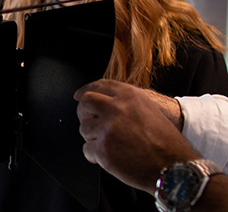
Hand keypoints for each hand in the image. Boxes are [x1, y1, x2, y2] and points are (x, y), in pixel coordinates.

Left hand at [73, 79, 198, 193]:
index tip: (79, 95)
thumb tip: (102, 101)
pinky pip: (86, 149)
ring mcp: (108, 129)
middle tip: (88, 122)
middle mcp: (117, 109)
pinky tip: (108, 157)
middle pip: (85, 103)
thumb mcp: (149, 110)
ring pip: (84, 128)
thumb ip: (125, 102)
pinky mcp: (103, 149)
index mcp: (129, 96)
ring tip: (109, 145)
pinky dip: (94, 155)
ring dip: (91, 137)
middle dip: (83, 113)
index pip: (99, 86)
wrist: (175, 168)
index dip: (86, 90)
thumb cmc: (166, 143)